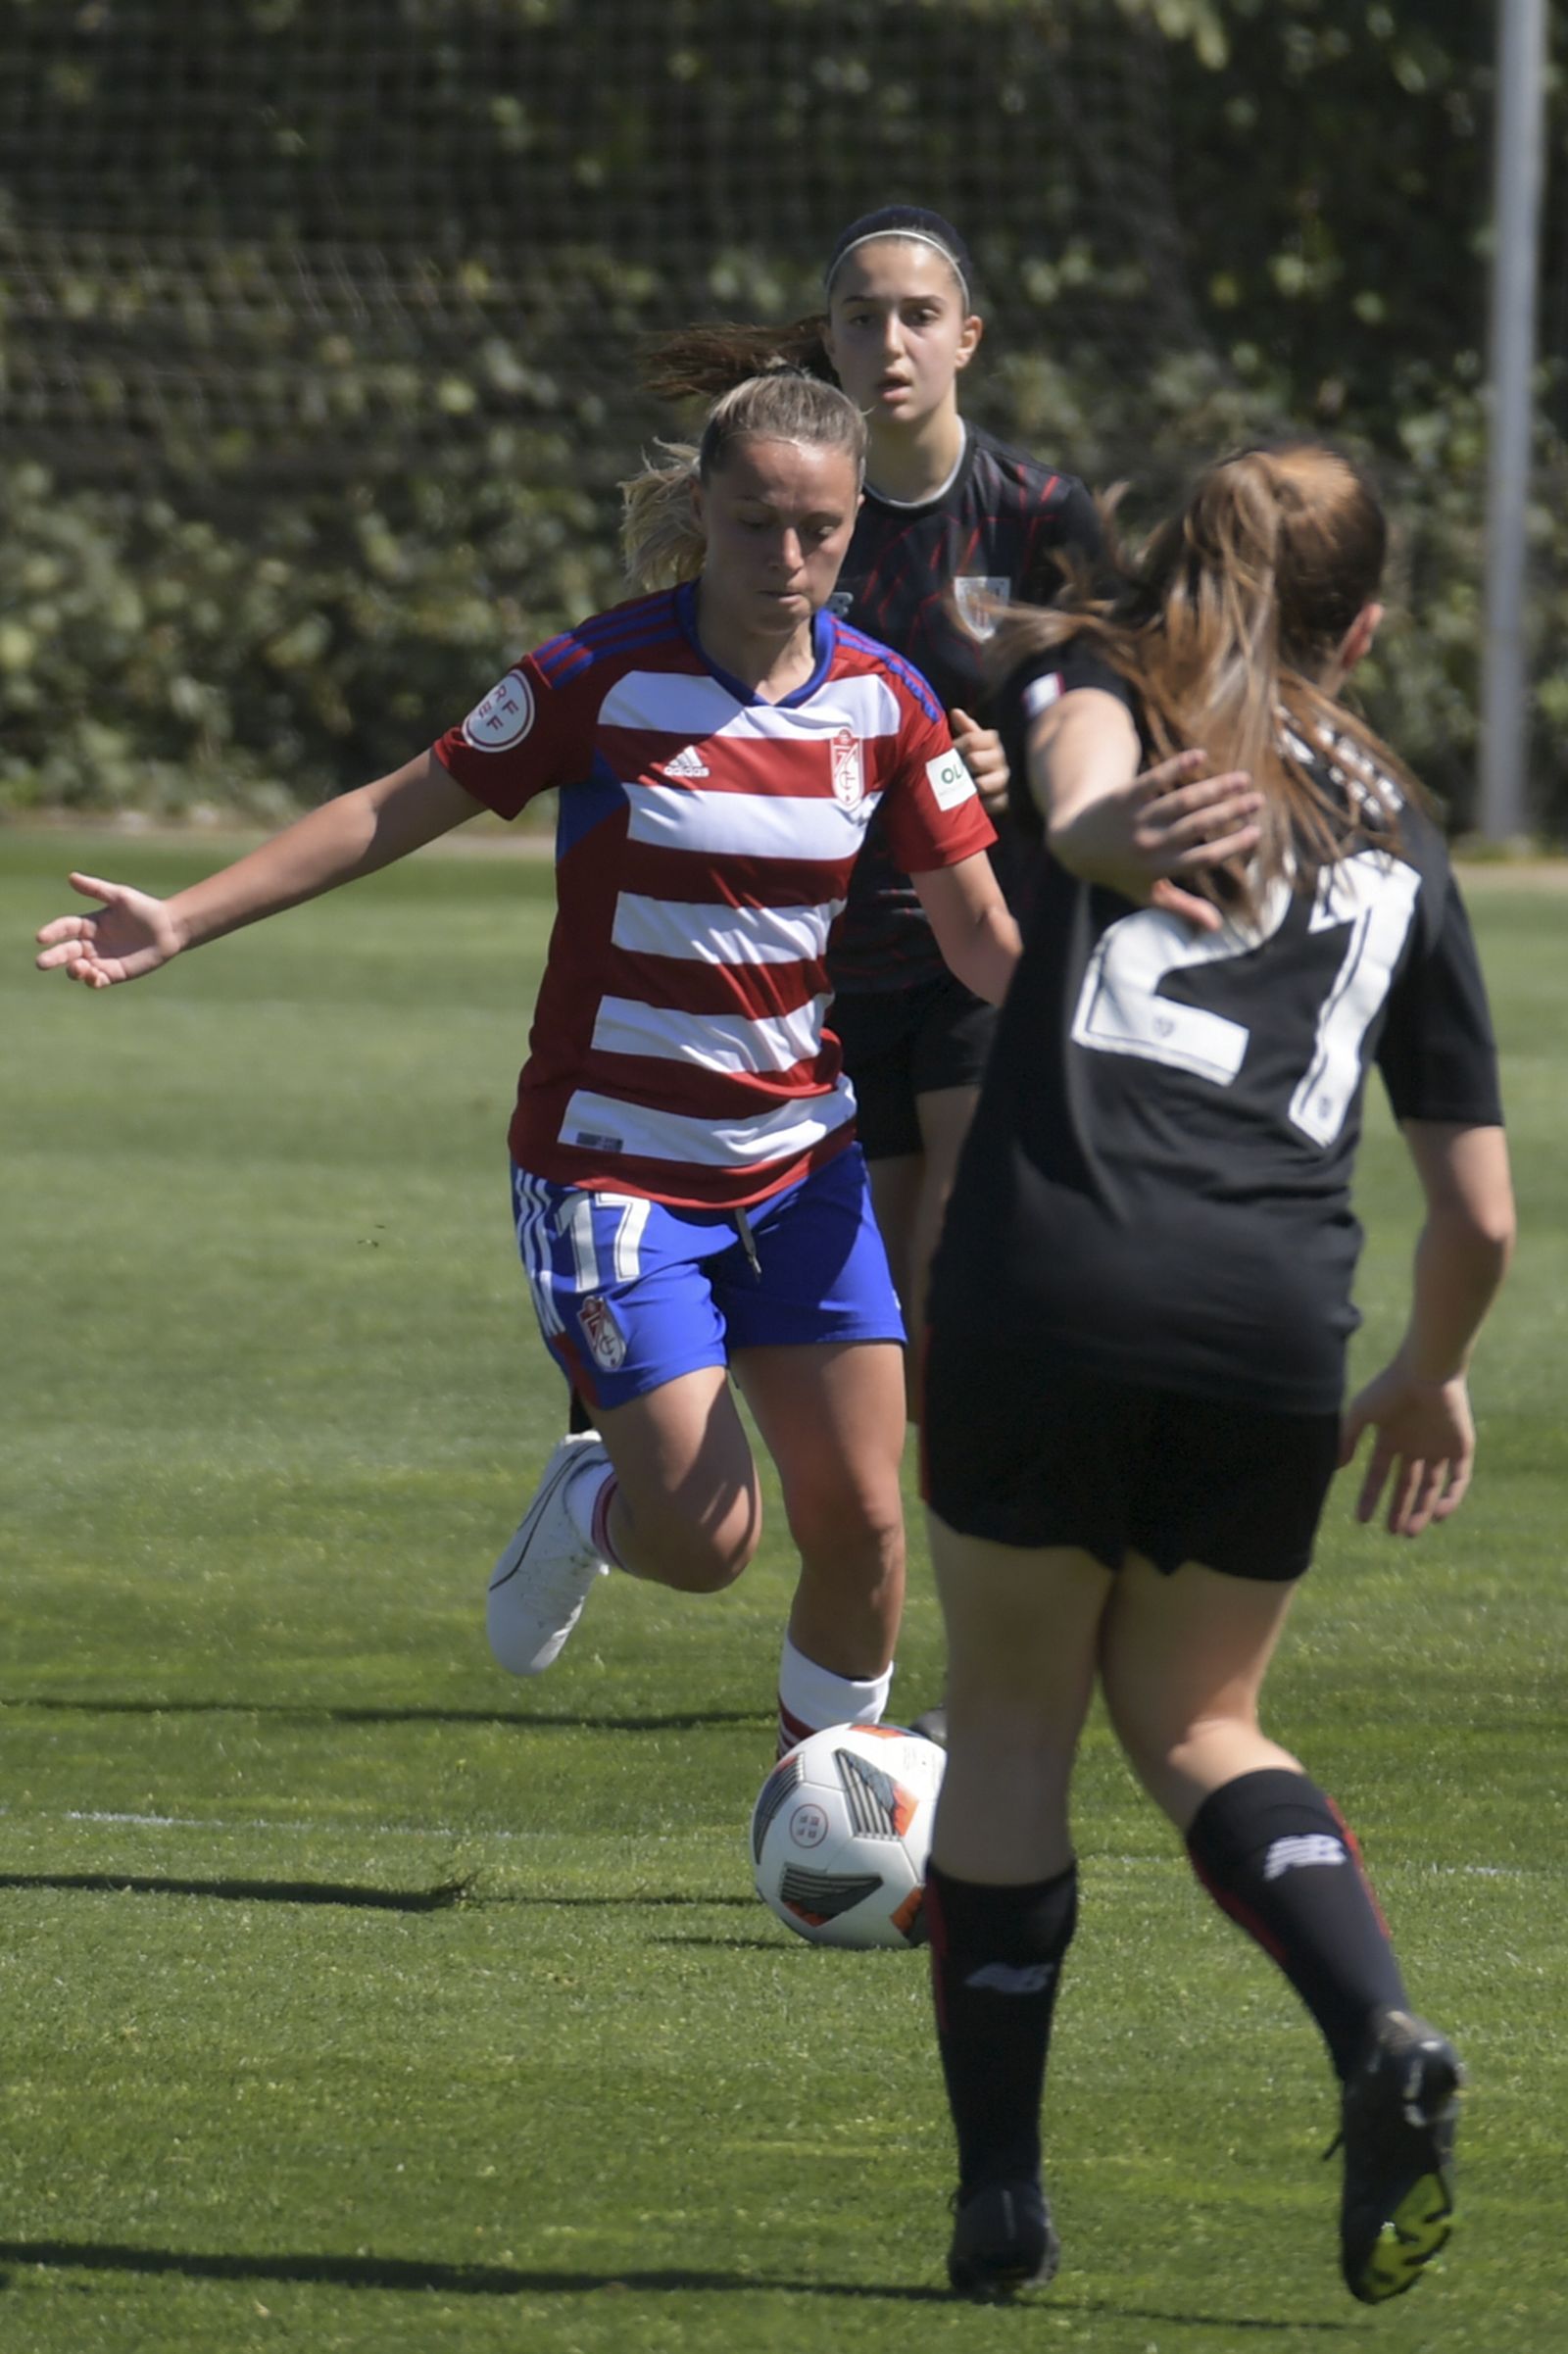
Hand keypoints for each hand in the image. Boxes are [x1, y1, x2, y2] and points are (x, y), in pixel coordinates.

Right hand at [35, 871, 183, 987]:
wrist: (170, 928)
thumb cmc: (145, 909)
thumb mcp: (119, 896)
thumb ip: (96, 889)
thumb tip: (71, 877)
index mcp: (89, 924)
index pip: (65, 928)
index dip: (52, 932)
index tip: (41, 937)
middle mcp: (92, 943)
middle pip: (66, 952)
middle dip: (53, 958)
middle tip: (41, 963)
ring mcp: (102, 960)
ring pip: (78, 969)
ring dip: (74, 970)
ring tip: (78, 967)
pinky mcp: (114, 974)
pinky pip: (97, 981)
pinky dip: (92, 980)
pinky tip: (94, 975)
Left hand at [949, 710, 1010, 814]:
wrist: (1024, 776)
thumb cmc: (990, 755)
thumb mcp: (983, 740)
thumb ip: (968, 729)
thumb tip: (955, 712)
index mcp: (996, 739)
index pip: (971, 741)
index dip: (954, 748)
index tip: (946, 754)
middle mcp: (1004, 757)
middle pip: (974, 761)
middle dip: (960, 768)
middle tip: (952, 773)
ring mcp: (1008, 779)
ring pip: (981, 784)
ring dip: (968, 788)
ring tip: (961, 788)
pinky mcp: (1010, 798)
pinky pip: (990, 804)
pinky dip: (979, 804)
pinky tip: (974, 801)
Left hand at [1131, 749, 1261, 931]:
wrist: (1075, 847)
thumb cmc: (1120, 873)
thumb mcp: (1148, 895)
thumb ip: (1183, 909)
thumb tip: (1217, 927)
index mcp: (1160, 869)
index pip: (1203, 858)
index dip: (1231, 846)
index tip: (1256, 833)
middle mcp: (1149, 845)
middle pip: (1198, 826)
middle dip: (1231, 812)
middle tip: (1258, 800)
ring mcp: (1136, 820)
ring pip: (1181, 802)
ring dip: (1214, 788)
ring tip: (1242, 778)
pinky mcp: (1124, 798)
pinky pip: (1152, 781)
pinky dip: (1175, 767)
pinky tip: (1200, 756)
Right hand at [1338, 1353, 1475, 1536]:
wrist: (1427, 1370)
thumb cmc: (1390, 1387)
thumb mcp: (1360, 1414)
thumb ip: (1347, 1439)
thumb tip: (1335, 1468)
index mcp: (1392, 1437)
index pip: (1380, 1474)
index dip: (1371, 1496)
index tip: (1362, 1520)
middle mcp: (1415, 1445)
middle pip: (1408, 1485)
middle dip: (1400, 1509)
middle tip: (1394, 1533)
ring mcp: (1439, 1447)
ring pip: (1432, 1487)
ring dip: (1423, 1510)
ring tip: (1411, 1531)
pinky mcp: (1461, 1447)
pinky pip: (1458, 1479)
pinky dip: (1450, 1498)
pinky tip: (1439, 1515)